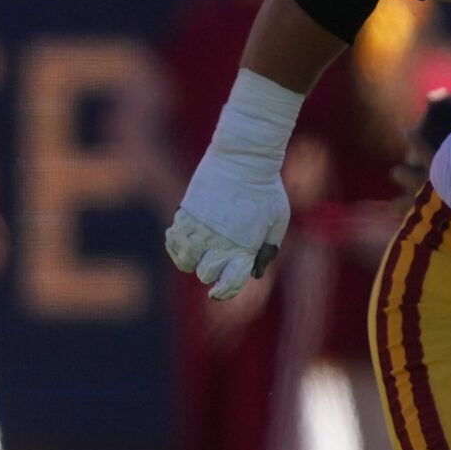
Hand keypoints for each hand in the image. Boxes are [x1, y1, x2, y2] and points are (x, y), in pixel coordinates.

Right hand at [165, 72, 300, 298]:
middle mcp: (219, 241)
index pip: (228, 283)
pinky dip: (174, 244)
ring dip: (190, 260)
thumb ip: (268, 249)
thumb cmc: (267, 188)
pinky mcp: (186, 212)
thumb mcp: (278, 220)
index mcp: (244, 247)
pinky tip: (183, 240)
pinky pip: (172, 239)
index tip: (220, 291)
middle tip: (216, 261)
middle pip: (205, 274)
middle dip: (210, 272)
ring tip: (198, 252)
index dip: (224, 291)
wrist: (244, 158)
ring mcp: (200, 228)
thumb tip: (255, 273)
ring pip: (184, 260)